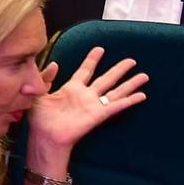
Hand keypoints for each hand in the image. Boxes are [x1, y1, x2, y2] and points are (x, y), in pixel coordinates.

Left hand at [28, 46, 146, 153]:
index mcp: (71, 88)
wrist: (45, 135)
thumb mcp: (38, 93)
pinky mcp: (98, 115)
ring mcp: (93, 105)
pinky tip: (141, 96)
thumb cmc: (40, 117)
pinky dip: (129, 101)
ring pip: (116, 91)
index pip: (85, 70)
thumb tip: (55, 63)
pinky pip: (116, 106)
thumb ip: (46, 77)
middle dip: (119, 69)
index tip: (100, 49)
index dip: (92, 60)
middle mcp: (85, 95)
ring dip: (130, 84)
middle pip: (106, 79)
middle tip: (131, 60)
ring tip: (144, 76)